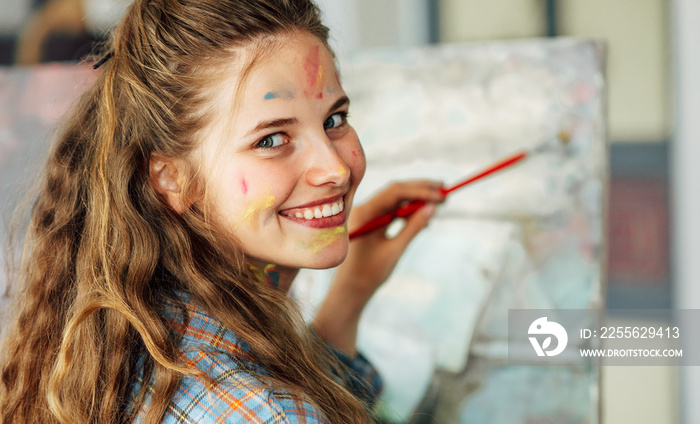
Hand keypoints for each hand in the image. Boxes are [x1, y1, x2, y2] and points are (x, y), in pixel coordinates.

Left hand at [342, 180, 445, 294]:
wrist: (351, 290)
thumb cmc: (369, 273)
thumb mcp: (395, 250)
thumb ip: (413, 227)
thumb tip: (432, 208)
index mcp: (364, 213)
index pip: (395, 192)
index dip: (420, 190)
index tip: (440, 195)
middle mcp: (364, 210)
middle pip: (395, 192)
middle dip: (420, 190)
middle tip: (443, 189)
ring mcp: (367, 216)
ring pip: (395, 201)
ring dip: (416, 200)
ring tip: (438, 201)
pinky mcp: (372, 224)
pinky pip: (392, 212)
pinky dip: (408, 213)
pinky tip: (424, 217)